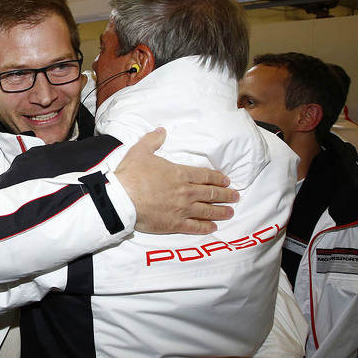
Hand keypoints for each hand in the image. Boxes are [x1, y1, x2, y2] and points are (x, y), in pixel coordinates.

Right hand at [115, 128, 237, 234]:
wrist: (122, 199)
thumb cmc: (131, 175)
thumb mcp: (140, 151)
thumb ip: (153, 140)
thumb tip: (161, 130)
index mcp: (180, 174)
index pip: (205, 176)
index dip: (218, 178)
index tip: (227, 181)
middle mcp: (186, 191)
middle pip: (211, 193)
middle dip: (226, 195)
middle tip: (236, 196)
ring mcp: (182, 209)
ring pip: (207, 210)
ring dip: (221, 211)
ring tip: (230, 212)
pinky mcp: (175, 224)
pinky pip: (195, 226)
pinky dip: (206, 226)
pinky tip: (214, 227)